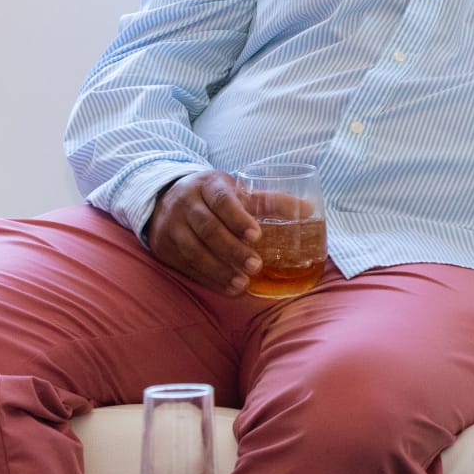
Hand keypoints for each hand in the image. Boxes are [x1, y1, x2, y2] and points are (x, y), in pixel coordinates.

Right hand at [145, 170, 260, 294]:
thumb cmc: (213, 196)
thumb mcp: (237, 191)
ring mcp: (171, 226)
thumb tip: (309, 209)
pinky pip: (186, 266)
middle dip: (232, 250)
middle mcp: (185, 203)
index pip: (222, 200)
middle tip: (256, 266)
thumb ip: (270, 201)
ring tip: (242, 284)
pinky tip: (226, 288)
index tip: (256, 236)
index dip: (238, 218)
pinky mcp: (164, 247)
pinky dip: (207, 279)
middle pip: (208, 229)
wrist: (166, 197)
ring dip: (219, 271)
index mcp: (208, 185)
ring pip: (194, 251)